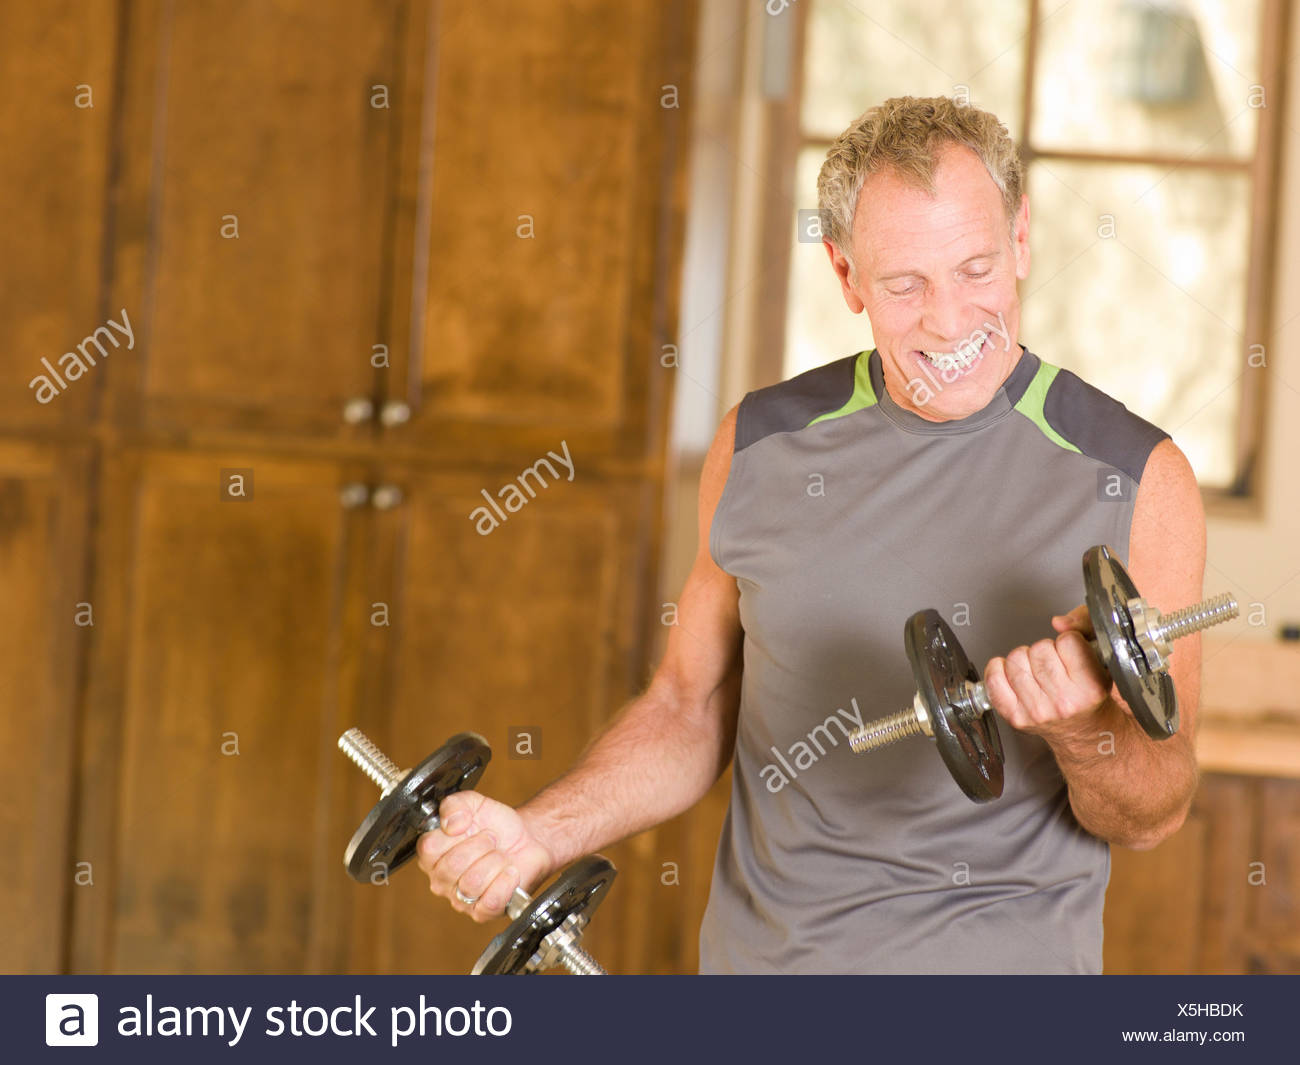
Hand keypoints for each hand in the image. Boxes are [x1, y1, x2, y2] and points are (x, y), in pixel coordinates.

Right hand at [415, 791, 554, 922]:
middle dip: (480, 845)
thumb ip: (454, 804)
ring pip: (471, 884)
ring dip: (495, 862)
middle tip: (492, 839)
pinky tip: (510, 872)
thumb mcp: (474, 803)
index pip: (430, 848)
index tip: (471, 826)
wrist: (527, 839)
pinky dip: (505, 883)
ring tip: (501, 856)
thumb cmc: (496, 825)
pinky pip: (489, 902)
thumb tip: (450, 824)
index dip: (454, 835)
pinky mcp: (483, 912)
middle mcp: (441, 880)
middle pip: (451, 866)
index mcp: (433, 854)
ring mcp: (460, 899)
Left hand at [983, 605, 1114, 738]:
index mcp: (1090, 687)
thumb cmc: (1090, 694)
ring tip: (1037, 671)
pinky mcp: (1016, 717)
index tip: (1072, 652)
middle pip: (1039, 649)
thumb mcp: (1101, 658)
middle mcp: (1064, 702)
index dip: (1069, 641)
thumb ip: (1085, 626)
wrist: (1084, 731)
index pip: (1068, 641)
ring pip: (1015, 660)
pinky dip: (998, 670)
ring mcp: (1037, 711)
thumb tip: (1059, 622)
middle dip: (1045, 650)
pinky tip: (1011, 673)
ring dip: (1024, 660)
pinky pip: (994, 681)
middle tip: (1054, 663)